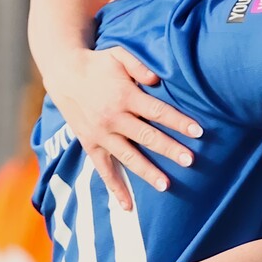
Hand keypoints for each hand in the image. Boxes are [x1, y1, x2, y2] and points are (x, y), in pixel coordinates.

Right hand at [45, 47, 203, 208]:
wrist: (63, 73)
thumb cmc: (99, 64)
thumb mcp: (119, 55)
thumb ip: (139, 66)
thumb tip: (157, 79)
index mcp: (124, 96)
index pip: (157, 111)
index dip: (178, 121)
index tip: (198, 131)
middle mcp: (113, 118)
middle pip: (146, 136)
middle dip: (169, 149)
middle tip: (190, 160)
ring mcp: (101, 134)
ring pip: (128, 157)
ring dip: (147, 171)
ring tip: (166, 185)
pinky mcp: (90, 144)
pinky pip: (103, 170)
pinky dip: (114, 188)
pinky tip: (127, 206)